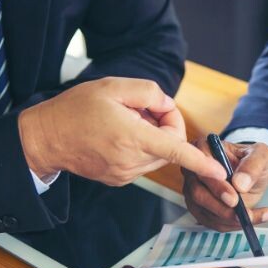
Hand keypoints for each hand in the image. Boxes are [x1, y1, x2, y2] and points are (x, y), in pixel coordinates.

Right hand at [18, 77, 226, 185]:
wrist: (45, 138)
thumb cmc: (76, 109)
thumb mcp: (113, 86)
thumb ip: (149, 93)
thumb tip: (167, 108)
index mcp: (132, 138)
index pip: (177, 151)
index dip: (202, 163)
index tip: (221, 174)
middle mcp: (131, 161)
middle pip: (170, 146)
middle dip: (165, 126)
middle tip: (141, 110)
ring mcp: (125, 175)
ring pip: (157, 155)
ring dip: (152, 137)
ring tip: (125, 122)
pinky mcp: (119, 180)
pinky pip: (142, 162)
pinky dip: (139, 148)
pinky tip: (117, 136)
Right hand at [183, 138, 267, 230]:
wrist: (254, 176)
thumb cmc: (255, 161)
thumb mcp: (262, 155)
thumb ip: (253, 165)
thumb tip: (240, 182)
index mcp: (204, 149)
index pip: (202, 169)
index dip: (216, 186)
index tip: (233, 198)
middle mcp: (194, 169)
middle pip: (198, 193)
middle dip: (222, 207)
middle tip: (243, 213)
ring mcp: (193, 190)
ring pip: (204, 211)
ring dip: (229, 219)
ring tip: (253, 217)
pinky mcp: (199, 207)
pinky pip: (210, 222)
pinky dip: (229, 225)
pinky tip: (247, 221)